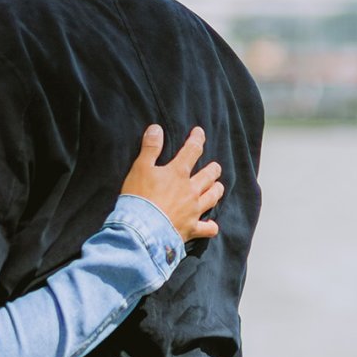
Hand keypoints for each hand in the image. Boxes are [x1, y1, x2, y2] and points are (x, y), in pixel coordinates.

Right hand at [120, 125, 221, 242]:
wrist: (141, 228)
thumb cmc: (139, 197)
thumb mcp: (140, 168)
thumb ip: (150, 148)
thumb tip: (156, 128)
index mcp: (178, 173)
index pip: (192, 151)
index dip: (196, 139)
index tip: (199, 132)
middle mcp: (190, 190)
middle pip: (209, 175)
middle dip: (213, 168)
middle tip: (214, 166)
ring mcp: (193, 210)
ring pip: (213, 197)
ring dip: (216, 190)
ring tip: (217, 187)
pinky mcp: (191, 228)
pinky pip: (208, 228)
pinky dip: (211, 226)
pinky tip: (211, 225)